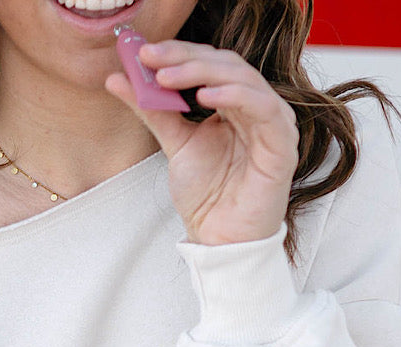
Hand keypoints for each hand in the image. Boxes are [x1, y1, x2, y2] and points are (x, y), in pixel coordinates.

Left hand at [105, 41, 298, 246]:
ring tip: (168, 77)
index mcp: (233, 104)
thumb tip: (118, 78)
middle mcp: (254, 107)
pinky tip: (206, 95)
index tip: (141, 52)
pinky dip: (235, 96)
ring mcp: (271, 123)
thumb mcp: (173, 144)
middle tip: (150, 59)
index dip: (177, 54)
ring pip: (243, 79)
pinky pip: (264, 109)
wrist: (219, 239)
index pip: (209, 63)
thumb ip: (151, 110)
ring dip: (204, 72)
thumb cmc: (206, 196)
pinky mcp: (282, 144)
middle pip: (225, 64)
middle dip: (185, 58)